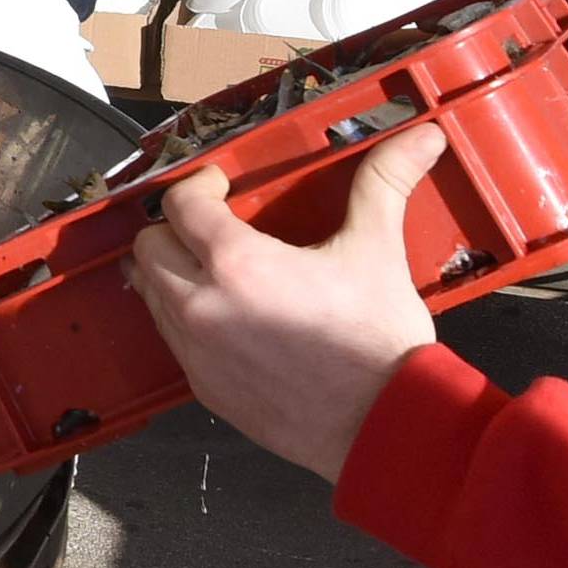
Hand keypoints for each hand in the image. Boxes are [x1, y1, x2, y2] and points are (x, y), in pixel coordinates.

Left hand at [130, 123, 446, 482]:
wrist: (382, 428)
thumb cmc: (377, 343)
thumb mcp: (377, 251)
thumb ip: (385, 184)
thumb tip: (418, 139)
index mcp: (237, 264)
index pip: (180, 204)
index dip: (198, 185)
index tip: (221, 186)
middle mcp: (202, 307)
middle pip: (148, 248)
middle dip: (174, 228)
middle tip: (211, 224)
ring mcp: (197, 354)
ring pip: (151, 295)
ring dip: (173, 273)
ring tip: (215, 267)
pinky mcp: (204, 389)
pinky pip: (172, 340)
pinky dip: (186, 319)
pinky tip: (226, 314)